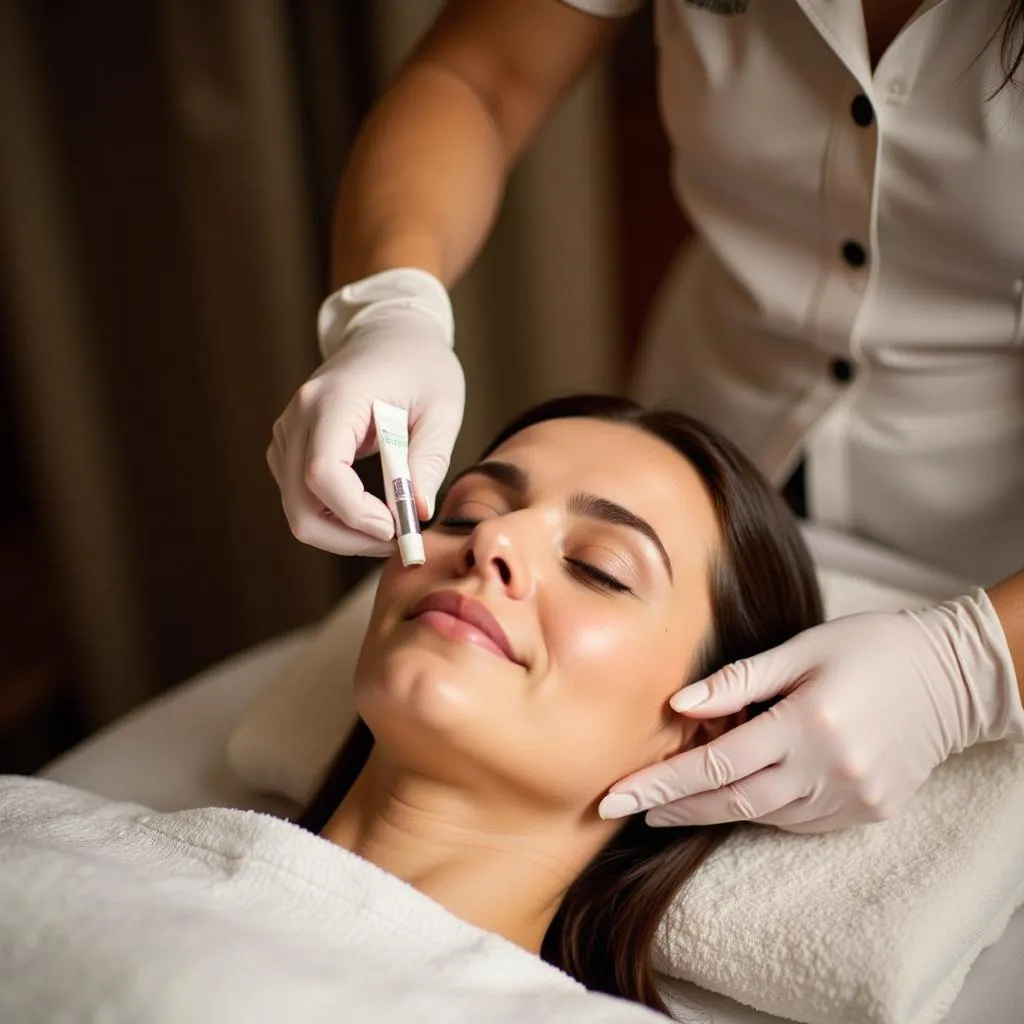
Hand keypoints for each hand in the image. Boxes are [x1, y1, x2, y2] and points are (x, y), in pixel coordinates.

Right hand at [268, 268, 464, 555]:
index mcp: (334, 400)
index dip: (355, 514)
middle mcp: (298, 417)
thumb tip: (416, 513)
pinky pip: (301, 498)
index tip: (396, 527)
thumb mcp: (441, 409)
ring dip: (343, 532)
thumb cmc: (421, 365)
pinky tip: (373, 511)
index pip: (322, 473)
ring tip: (392, 523)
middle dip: (349, 537)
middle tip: (397, 539)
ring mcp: (287, 433)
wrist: (390, 333)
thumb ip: (427, 460)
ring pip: (297, 509)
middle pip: (300, 505)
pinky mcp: (290, 447)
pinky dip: (335, 518)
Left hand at [599, 590, 1023, 832]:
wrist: (953, 674)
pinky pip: (801, 819)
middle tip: (628, 809)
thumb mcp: (802, 648)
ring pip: (765, 815)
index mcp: (805, 725)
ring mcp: (852, 798)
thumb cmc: (871, 646)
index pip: (714, 765)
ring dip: (716, 808)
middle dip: (674, 808)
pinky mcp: (870, 811)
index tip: (615, 797)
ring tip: (674, 797)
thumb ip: (738, 681)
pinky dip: (765, 807)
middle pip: (732, 802)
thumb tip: (678, 705)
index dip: (660, 783)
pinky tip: (741, 792)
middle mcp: (828, 771)